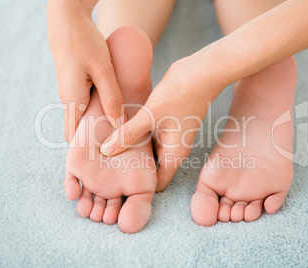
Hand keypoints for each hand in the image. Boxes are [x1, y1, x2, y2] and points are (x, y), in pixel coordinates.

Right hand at [47, 0, 123, 142]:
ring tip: (119, 131)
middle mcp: (68, 100)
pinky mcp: (76, 84)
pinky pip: (86, 104)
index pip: (74, 137)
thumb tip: (119, 124)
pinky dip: (98, 111)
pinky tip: (114, 110)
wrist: (67, 20)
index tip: (106, 157)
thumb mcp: (103, 70)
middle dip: (95, 140)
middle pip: (79, 130)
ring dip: (98, 125)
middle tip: (117, 147)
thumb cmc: (84, 42)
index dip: (87, 150)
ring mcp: (71, 92)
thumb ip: (112, 98)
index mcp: (72, 100)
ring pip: (84, 117)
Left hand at [99, 54, 224, 190]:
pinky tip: (116, 131)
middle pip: (149, 169)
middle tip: (105, 169)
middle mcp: (172, 149)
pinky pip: (147, 136)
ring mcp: (169, 136)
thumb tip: (105, 151)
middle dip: (130, 170)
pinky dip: (134, 137)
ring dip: (130, 152)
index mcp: (173, 154)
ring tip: (105, 151)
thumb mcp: (151, 115)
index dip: (138, 188)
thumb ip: (128, 134)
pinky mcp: (165, 123)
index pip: (155, 184)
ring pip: (146, 152)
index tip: (117, 185)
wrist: (202, 70)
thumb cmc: (182, 93)